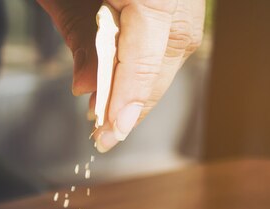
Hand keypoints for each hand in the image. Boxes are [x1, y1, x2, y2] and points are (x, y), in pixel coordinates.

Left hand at [37, 0, 204, 151]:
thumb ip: (80, 34)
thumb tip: (87, 88)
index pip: (142, 62)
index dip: (127, 102)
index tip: (111, 132)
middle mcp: (180, 3)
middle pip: (159, 70)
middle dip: (131, 106)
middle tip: (102, 135)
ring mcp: (188, 7)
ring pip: (167, 65)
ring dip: (139, 92)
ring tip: (110, 116)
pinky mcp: (186, 11)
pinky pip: (170, 51)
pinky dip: (148, 71)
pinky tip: (127, 87)